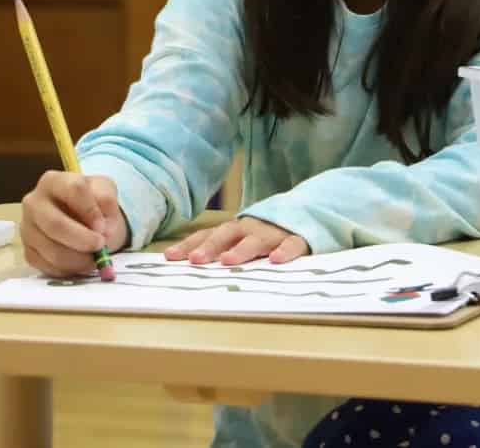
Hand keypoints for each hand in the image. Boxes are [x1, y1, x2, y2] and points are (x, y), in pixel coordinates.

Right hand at [20, 171, 127, 277]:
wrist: (79, 217)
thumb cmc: (90, 200)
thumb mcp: (104, 191)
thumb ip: (107, 201)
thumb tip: (104, 227)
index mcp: (53, 181)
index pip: (73, 190)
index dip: (91, 210)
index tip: (104, 226)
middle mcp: (33, 202)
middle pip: (55, 224)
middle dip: (82, 239)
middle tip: (100, 246)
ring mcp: (27, 228)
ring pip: (51, 250)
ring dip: (79, 259)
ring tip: (95, 257)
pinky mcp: (27, 251)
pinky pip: (47, 266)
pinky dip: (69, 269)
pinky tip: (81, 263)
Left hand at [164, 216, 310, 265]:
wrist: (309, 212)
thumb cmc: (268, 234)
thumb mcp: (243, 240)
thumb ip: (222, 250)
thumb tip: (190, 267)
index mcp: (234, 230)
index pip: (207, 236)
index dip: (188, 245)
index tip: (169, 257)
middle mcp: (250, 228)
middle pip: (227, 235)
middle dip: (210, 246)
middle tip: (195, 259)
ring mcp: (274, 233)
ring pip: (256, 240)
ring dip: (241, 249)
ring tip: (227, 261)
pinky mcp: (298, 238)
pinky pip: (292, 244)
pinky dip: (285, 251)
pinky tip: (276, 260)